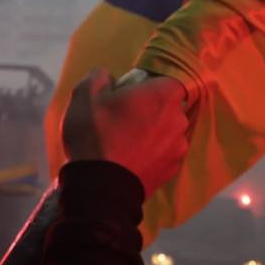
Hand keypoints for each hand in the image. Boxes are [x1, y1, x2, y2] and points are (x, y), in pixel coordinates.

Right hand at [61, 68, 189, 196]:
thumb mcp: (85, 95)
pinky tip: (131, 157)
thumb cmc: (95, 135)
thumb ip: (100, 76)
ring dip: (152, 131)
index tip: (130, 91)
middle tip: (123, 117)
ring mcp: (179, 147)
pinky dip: (152, 152)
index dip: (149, 82)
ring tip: (126, 141)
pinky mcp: (173, 169)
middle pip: (169, 105)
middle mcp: (179, 118)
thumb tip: (108, 77)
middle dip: (151, 107)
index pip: (168, 77)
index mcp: (164, 94)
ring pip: (168, 130)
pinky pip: (164, 152)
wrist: (99, 189)